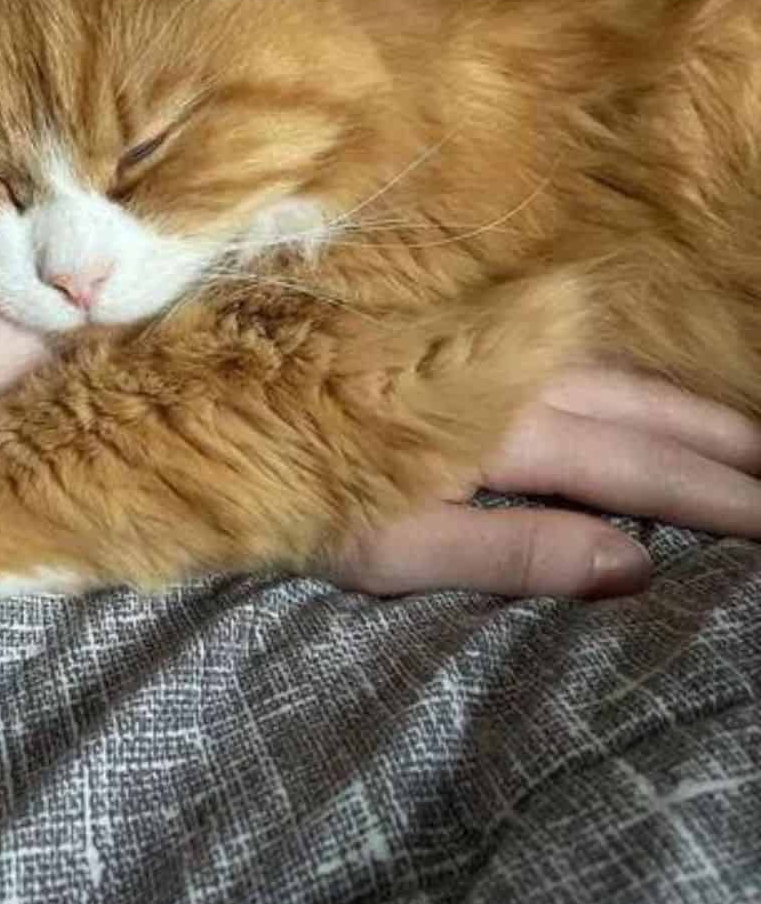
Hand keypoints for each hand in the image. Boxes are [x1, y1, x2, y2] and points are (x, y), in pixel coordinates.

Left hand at [323, 365, 760, 598]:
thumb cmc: (283, 487)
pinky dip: (616, 372)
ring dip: (679, 404)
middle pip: (631, 412)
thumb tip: (631, 566)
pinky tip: (642, 380)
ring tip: (747, 432)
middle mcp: (494, 378)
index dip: (705, 495)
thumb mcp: (387, 543)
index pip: (623, 468)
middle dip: (714, 446)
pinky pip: (558, 350)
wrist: (197, 406)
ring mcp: (473, 348)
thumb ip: (506, 549)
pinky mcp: (449, 337)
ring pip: (604, 374)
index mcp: (486, 435)